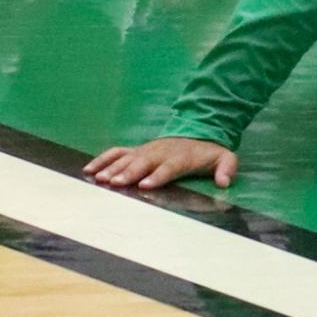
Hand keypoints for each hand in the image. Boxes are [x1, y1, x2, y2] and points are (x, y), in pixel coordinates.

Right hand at [84, 136, 237, 189]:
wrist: (196, 131)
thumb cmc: (208, 152)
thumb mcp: (225, 157)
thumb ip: (226, 168)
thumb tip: (224, 181)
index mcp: (180, 157)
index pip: (167, 167)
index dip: (157, 176)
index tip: (144, 185)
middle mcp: (159, 153)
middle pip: (142, 163)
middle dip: (127, 173)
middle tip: (114, 183)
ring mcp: (145, 150)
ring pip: (126, 158)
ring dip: (112, 168)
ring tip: (99, 179)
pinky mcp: (136, 150)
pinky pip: (116, 153)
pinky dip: (102, 160)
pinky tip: (89, 170)